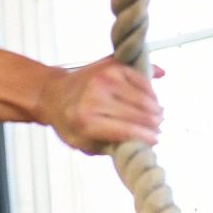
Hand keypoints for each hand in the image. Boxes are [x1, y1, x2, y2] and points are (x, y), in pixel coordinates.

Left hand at [37, 56, 164, 154]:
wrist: (53, 94)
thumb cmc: (70, 123)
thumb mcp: (84, 144)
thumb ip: (112, 147)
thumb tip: (140, 145)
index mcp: (86, 121)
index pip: (127, 130)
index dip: (146, 137)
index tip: (156, 141)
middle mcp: (95, 97)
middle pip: (138, 113)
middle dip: (154, 123)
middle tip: (159, 128)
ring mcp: (104, 78)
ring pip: (142, 96)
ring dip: (155, 107)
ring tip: (158, 115)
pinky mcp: (112, 66)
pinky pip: (141, 79)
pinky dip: (149, 90)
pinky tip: (151, 99)